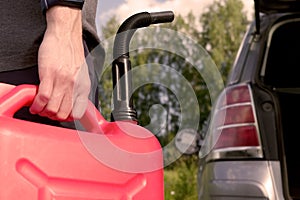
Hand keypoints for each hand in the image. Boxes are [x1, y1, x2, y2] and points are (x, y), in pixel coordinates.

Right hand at [30, 6, 90, 120]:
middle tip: (47, 112)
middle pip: (63, 113)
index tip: (60, 116)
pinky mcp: (49, 75)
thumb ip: (78, 89)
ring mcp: (62, 81)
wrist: (65, 36)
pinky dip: (37, 105)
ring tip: (39, 108)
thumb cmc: (71, 54)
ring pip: (53, 109)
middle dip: (53, 117)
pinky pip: (43, 97)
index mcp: (83, 87)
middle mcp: (74, 86)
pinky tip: (34, 104)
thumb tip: (73, 103)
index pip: (78, 112)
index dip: (67, 118)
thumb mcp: (82, 75)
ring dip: (43, 112)